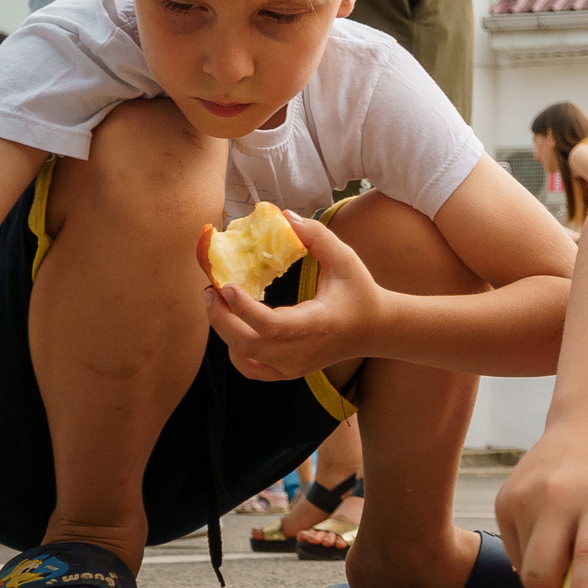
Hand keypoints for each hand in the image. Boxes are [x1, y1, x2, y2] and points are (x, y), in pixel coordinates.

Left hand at [204, 210, 390, 380]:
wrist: (376, 329)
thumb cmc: (360, 292)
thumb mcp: (345, 260)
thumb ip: (317, 236)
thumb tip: (285, 216)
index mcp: (316, 324)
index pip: (270, 325)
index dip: (243, 308)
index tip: (226, 285)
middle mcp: (302, 351)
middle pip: (247, 343)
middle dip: (220, 317)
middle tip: (212, 289)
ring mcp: (294, 366)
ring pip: (244, 355)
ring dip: (224, 330)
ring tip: (219, 303)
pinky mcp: (289, 372)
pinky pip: (251, 369)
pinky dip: (236, 352)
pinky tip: (234, 330)